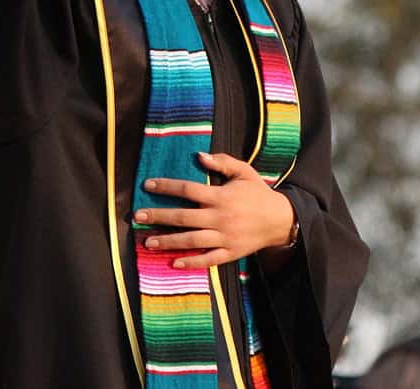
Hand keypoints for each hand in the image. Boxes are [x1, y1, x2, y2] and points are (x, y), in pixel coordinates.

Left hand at [134, 152, 296, 269]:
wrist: (281, 219)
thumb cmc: (258, 193)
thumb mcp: (244, 171)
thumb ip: (223, 162)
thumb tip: (199, 155)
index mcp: (221, 196)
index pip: (187, 190)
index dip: (166, 187)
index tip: (148, 185)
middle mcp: (220, 217)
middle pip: (183, 217)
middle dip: (158, 216)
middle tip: (138, 217)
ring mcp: (224, 237)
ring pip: (191, 240)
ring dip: (168, 241)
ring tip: (148, 242)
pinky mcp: (230, 253)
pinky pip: (208, 259)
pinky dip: (191, 262)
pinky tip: (174, 263)